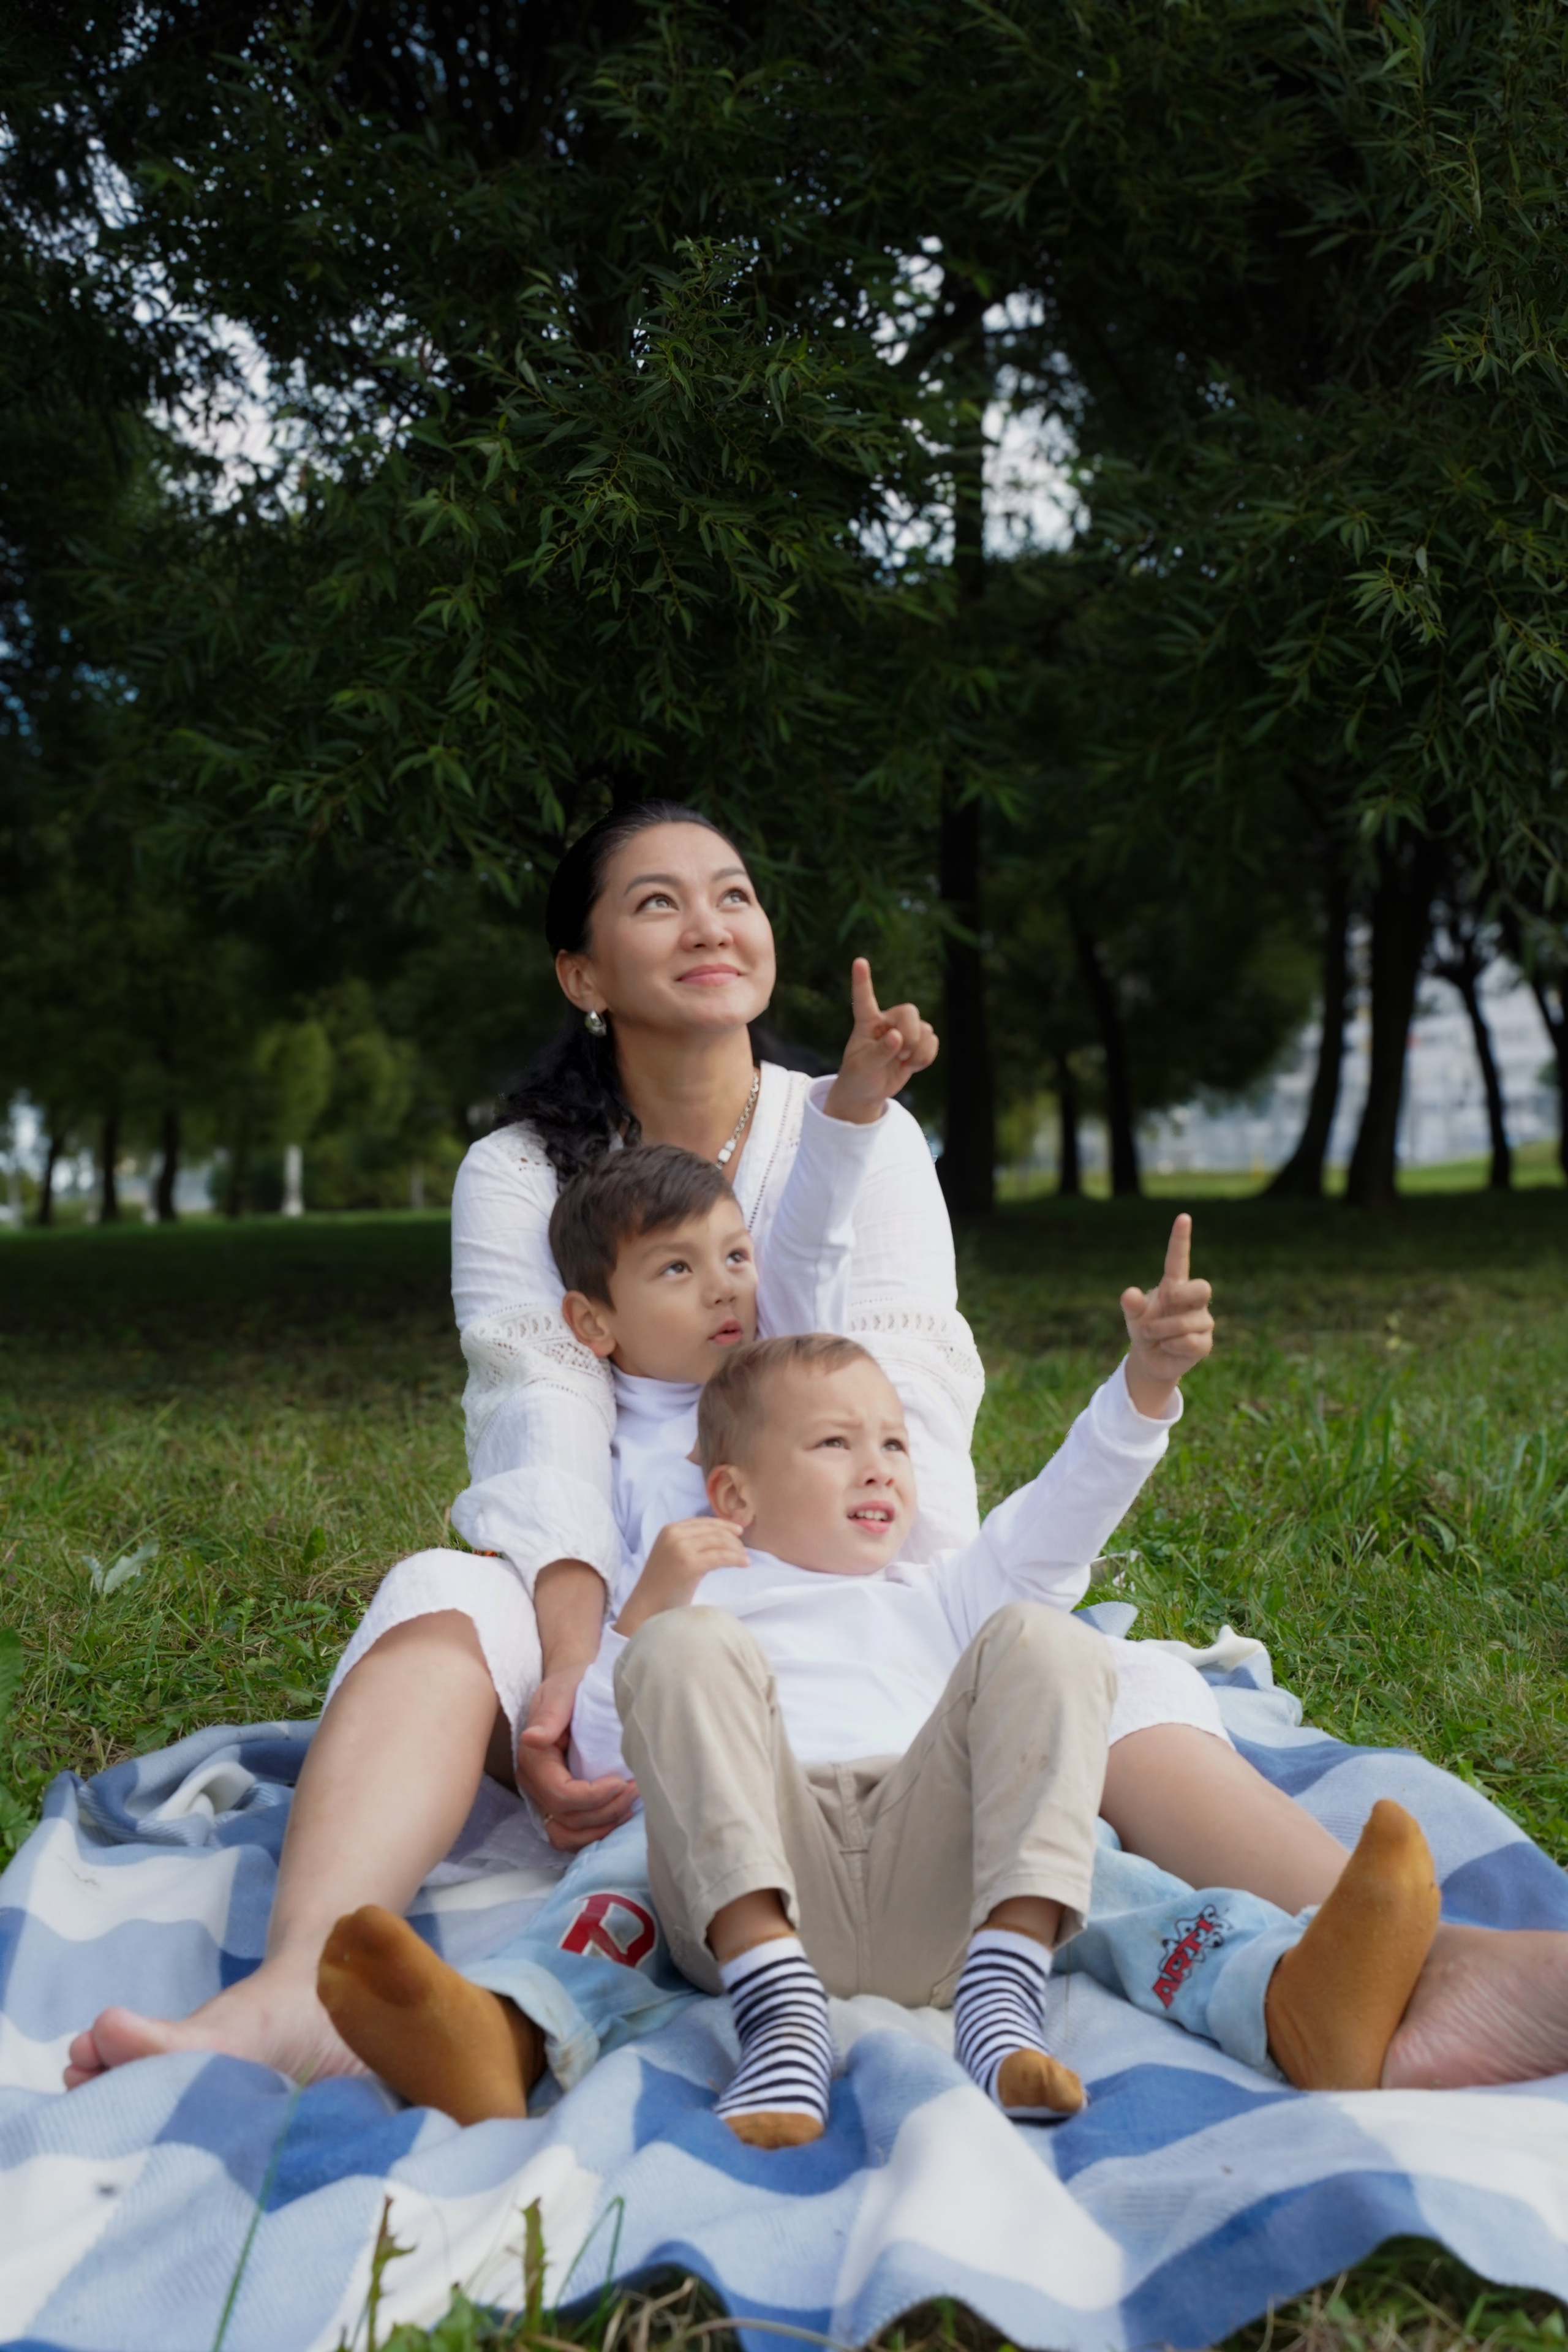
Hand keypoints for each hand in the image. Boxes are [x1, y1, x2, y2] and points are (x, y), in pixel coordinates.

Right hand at [516, 1666, 637, 1851]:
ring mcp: (542, 1795)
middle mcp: (533, 1782)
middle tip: (635, 1790)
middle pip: (567, 1818)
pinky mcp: (555, 1803)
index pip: (560, 1794)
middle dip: (605, 1811)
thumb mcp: (561, 1693)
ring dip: (600, 1828)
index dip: (593, 1796)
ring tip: (629, 1808)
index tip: (622, 1782)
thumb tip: (532, 1738)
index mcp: (533, 1757)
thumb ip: (549, 1716)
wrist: (571, 1687)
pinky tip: (618, 1815)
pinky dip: (593, 1833)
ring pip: (565, 1834)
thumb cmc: (570, 1686)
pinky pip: (568, 1833)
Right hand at [614, 1516, 749, 1636]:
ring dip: (737, 1550)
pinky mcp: (689, 1563)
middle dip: (733, 1539)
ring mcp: (681, 1548)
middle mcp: (674, 1534)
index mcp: (670, 1529)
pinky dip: (736, 1559)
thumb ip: (692, 1544)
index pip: (703, 1521)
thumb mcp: (675, 1555)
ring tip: (745, 1559)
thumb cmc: (662, 1585)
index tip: (739, 1531)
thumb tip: (722, 1539)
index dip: (724, 1525)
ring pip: (719, 1542)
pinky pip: (720, 1557)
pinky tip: (744, 1564)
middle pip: (714, 1531)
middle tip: (744, 1550)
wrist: (646, 1605)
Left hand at [823, 957, 938, 1124]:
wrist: (868, 1092)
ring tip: (902, 1062)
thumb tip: (898, 1037)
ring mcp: (904, 1031)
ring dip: (918, 1051)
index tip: (859, 961)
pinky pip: (933, 1042)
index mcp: (866, 1022)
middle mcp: (887, 1021)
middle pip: (909, 1012)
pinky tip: (911, 1065)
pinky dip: (926, 1057)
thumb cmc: (859, 1075)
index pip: (864, 998)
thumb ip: (879, 1051)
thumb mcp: (863, 1066)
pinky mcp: (917, 1043)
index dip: (862, 980)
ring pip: (925, 1029)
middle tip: (900, 1053)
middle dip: (910, 1034)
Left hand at [1121, 1212, 1213, 1417]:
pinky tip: (1168, 1346)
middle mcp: (1192, 1301)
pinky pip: (1190, 1341)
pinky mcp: (1205, 1342)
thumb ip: (1131, 1305)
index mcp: (1174, 1286)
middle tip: (1164, 1305)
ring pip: (1190, 1321)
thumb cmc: (1145, 1330)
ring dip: (1163, 1329)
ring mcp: (1202, 1321)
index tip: (1183, 1217)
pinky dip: (1172, 1345)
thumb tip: (1129, 1294)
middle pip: (1203, 1287)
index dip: (1180, 1239)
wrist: (1151, 1359)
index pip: (1179, 1259)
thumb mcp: (1133, 1316)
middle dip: (1180, 1297)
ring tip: (1152, 1335)